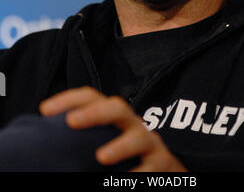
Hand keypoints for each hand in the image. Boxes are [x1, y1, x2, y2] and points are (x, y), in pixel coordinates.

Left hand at [39, 86, 187, 171]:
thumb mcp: (102, 138)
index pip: (91, 97)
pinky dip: (140, 174)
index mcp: (112, 116)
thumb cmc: (122, 154)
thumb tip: (45, 137)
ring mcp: (148, 141)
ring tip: (101, 157)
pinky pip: (154, 166)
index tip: (45, 110)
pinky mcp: (162, 163)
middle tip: (71, 122)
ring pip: (138, 136)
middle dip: (95, 112)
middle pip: (117, 107)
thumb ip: (81, 137)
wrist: (161, 168)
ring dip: (120, 146)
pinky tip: (126, 181)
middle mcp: (130, 123)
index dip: (69, 99)